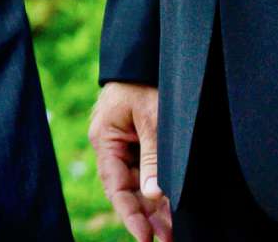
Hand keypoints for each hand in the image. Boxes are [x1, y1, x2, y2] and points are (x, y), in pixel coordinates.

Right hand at [89, 82, 170, 241]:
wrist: (146, 54)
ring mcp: (125, 144)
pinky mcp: (139, 141)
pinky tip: (171, 207)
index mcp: (105, 139)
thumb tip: (152, 195)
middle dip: (146, 217)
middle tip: (166, 240)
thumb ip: (153, 157)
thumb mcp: (152, 119)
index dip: (130, 214)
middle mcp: (112, 145)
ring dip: (154, 207)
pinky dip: (158, 189)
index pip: (116, 186)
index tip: (145, 237)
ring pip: (139, 183)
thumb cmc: (146, 81)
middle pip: (127, 189)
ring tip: (172, 232)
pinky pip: (146, 171)